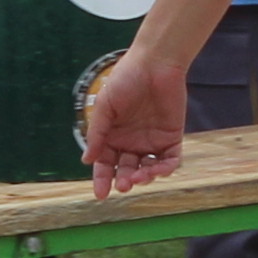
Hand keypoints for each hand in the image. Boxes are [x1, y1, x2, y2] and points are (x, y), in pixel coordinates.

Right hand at [80, 49, 189, 195]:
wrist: (155, 63)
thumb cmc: (126, 79)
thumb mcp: (105, 106)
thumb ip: (97, 134)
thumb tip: (86, 160)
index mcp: (112, 136)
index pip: (105, 164)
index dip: (102, 179)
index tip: (100, 194)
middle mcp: (130, 142)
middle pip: (125, 169)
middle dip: (123, 180)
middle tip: (123, 185)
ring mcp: (151, 141)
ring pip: (147, 169)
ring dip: (143, 177)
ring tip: (140, 176)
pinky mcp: (171, 137)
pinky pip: (169, 160)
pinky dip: (164, 169)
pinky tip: (157, 170)